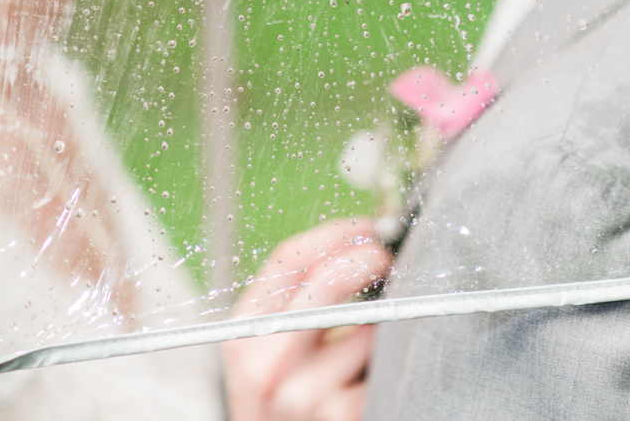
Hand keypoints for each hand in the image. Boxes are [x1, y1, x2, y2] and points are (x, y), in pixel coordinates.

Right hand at [223, 218, 391, 420]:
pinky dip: (386, 366)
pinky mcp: (339, 417)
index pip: (290, 258)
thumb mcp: (269, 345)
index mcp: (243, 330)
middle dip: (365, 259)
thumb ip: (297, 297)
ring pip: (365, 328)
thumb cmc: (279, 398)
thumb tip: (359, 241)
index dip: (335, 234)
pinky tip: (372, 377)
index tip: (366, 227)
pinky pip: (380, 369)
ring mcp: (301, 393)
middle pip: (327, 281)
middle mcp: (265, 361)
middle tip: (386, 255)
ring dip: (380, 327)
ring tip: (369, 343)